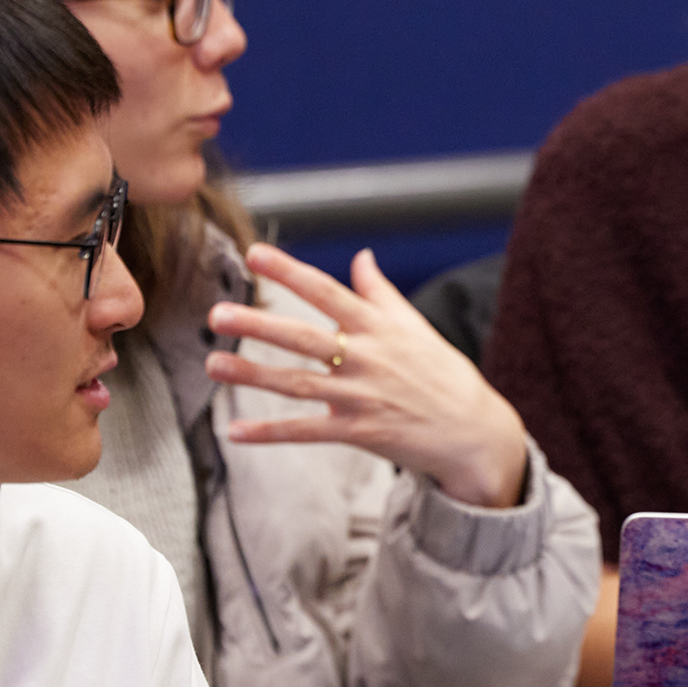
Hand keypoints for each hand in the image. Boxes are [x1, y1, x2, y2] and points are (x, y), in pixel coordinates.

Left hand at [205, 243, 529, 508]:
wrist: (474, 433)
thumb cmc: (443, 375)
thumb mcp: (416, 327)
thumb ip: (382, 293)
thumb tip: (362, 257)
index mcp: (378, 327)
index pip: (326, 292)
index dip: (290, 272)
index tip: (254, 253)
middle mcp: (367, 359)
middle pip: (304, 338)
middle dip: (259, 326)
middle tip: (218, 314)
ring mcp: (361, 397)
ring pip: (297, 385)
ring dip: (252, 376)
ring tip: (213, 365)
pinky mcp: (359, 432)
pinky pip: (306, 432)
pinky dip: (270, 433)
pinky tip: (234, 432)